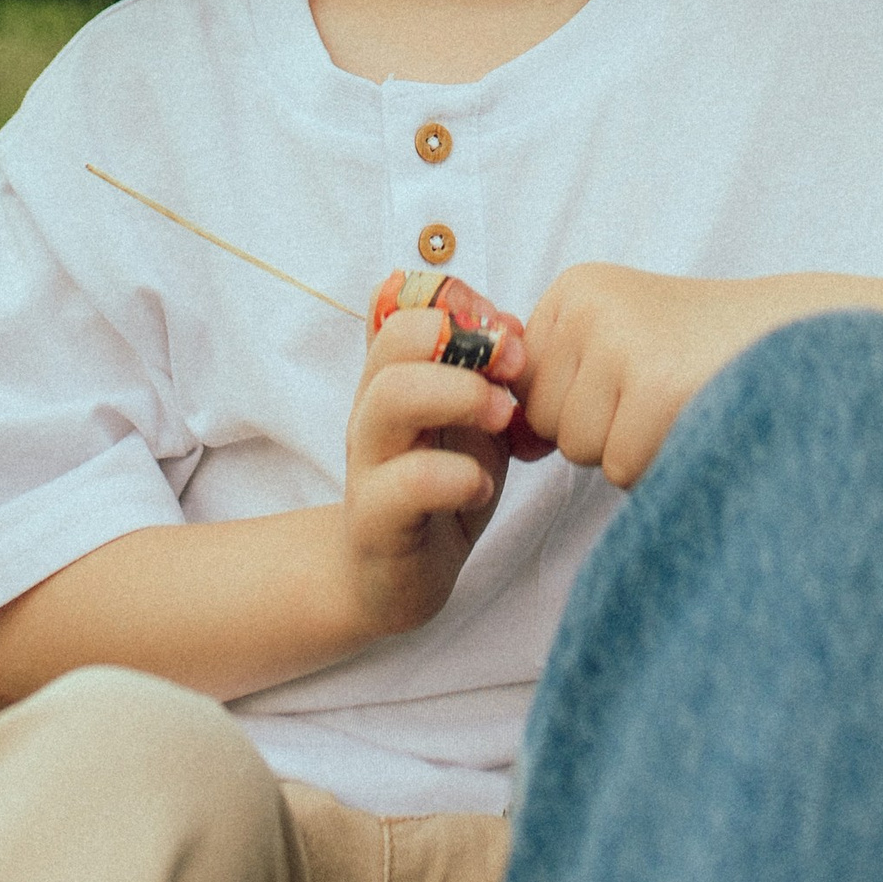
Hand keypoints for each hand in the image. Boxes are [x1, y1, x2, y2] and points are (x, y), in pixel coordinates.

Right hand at [341, 307, 521, 637]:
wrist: (392, 579)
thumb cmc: (440, 488)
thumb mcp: (469, 421)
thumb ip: (484, 373)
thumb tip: (508, 323)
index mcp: (394, 376)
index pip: (401, 303)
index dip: (456, 302)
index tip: (506, 329)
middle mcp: (373, 409)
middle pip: (395, 339)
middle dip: (462, 340)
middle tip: (514, 369)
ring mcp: (368, 462)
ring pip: (390, 398)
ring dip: (459, 395)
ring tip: (502, 418)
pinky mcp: (375, 519)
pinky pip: (407, 483)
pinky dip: (455, 477)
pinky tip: (481, 487)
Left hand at [518, 266, 799, 487]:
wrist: (802, 339)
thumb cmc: (704, 351)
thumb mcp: (619, 344)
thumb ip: (560, 386)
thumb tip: (514, 443)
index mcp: (574, 288)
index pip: (528, 390)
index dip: (583, 404)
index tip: (634, 373)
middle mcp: (587, 305)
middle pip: (547, 423)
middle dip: (603, 430)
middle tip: (661, 391)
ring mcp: (619, 341)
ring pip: (582, 451)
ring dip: (631, 449)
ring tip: (678, 403)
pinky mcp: (655, 386)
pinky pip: (621, 467)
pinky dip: (659, 462)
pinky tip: (694, 418)